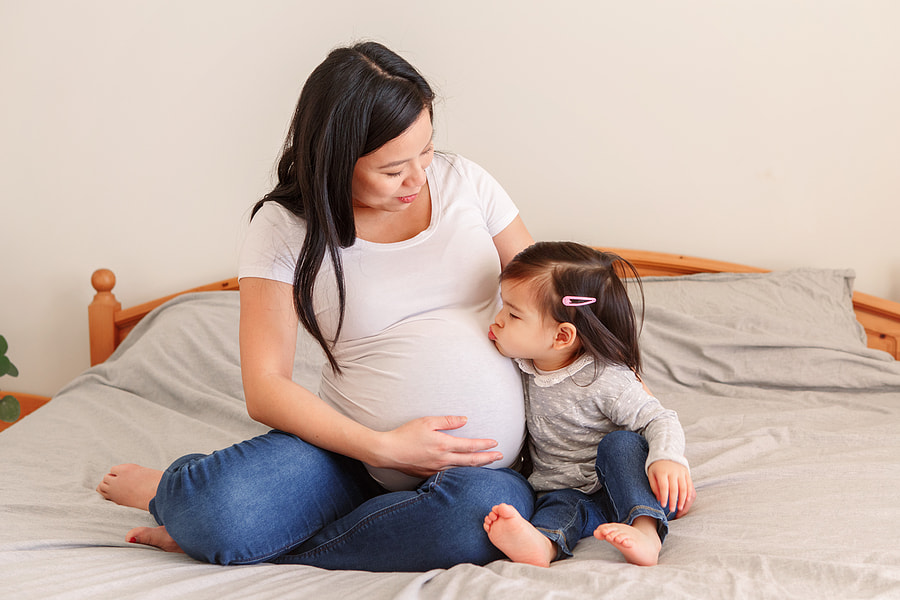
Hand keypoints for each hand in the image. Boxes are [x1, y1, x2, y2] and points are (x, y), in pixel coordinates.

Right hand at [371, 416, 502, 477]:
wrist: (388, 452)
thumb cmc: (406, 434)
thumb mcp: (427, 422)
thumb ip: (448, 421)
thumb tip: (464, 420)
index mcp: (444, 445)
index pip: (470, 446)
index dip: (484, 445)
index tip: (495, 444)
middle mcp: (443, 459)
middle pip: (471, 461)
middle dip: (487, 458)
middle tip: (500, 456)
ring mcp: (436, 469)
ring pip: (462, 469)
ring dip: (476, 466)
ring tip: (486, 463)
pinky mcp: (429, 474)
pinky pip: (450, 473)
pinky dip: (462, 472)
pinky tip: (464, 470)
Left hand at [647, 460, 695, 516]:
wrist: (666, 451)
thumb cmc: (656, 465)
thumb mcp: (651, 474)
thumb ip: (654, 486)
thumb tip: (659, 498)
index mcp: (662, 472)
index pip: (664, 487)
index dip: (664, 497)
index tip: (663, 505)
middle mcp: (673, 472)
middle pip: (674, 489)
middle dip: (673, 501)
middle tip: (672, 510)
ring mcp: (681, 472)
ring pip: (684, 488)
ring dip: (682, 499)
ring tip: (679, 508)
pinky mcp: (686, 472)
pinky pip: (689, 484)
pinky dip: (689, 493)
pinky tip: (687, 500)